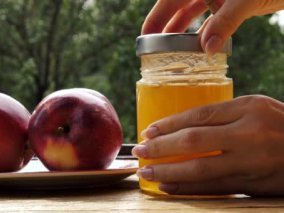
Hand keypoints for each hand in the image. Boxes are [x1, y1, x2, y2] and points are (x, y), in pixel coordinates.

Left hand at [132, 95, 283, 195]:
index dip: (169, 125)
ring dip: (168, 172)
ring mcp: (252, 163)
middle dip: (161, 148)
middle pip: (194, 142)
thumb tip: (181, 128)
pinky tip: (169, 187)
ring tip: (147, 172)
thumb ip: (224, 116)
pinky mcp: (254, 185)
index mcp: (249, 109)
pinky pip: (214, 188)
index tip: (148, 131)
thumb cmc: (280, 125)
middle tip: (139, 152)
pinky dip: (188, 188)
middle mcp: (249, 135)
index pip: (199, 115)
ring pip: (200, 169)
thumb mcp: (256, 109)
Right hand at [142, 0, 283, 54]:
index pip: (168, 1)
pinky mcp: (229, 0)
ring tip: (172, 51)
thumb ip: (226, 22)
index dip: (155, 18)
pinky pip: (209, 16)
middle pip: (175, 7)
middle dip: (165, 27)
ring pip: (191, 12)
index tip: (145, 37)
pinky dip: (204, 30)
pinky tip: (200, 45)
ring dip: (182, 31)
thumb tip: (207, 49)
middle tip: (154, 50)